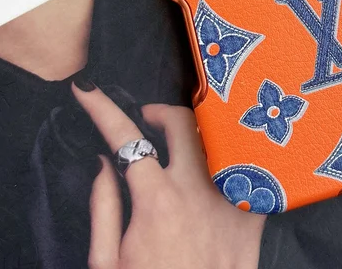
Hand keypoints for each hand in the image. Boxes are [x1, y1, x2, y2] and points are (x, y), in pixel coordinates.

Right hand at [72, 83, 263, 268]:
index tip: (86, 90)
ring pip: (216, 137)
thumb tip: (104, 162)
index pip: (126, 137)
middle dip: (159, 111)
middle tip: (146, 121)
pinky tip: (215, 167)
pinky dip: (226, 156)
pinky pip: (243, 163)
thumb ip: (104, 207)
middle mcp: (198, 187)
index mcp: (157, 199)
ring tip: (179, 145)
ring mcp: (230, 194)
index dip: (102, 108)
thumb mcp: (108, 264)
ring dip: (195, 132)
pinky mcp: (255, 208)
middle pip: (182, 121)